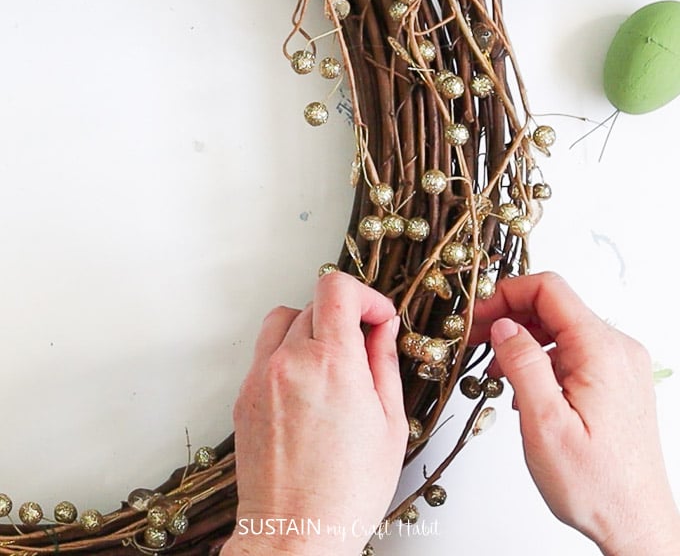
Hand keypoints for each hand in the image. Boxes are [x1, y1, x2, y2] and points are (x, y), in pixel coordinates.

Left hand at [222, 272, 406, 555]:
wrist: (295, 533)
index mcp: (332, 363)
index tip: (377, 317)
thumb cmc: (346, 491)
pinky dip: (288, 353)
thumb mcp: (389, 423)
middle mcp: (290, 361)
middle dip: (345, 317)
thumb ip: (385, 362)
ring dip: (312, 328)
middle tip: (362, 348)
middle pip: (315, 304)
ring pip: (285, 320)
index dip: (364, 295)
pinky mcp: (245, 394)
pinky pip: (266, 351)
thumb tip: (383, 327)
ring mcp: (261, 376)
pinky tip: (307, 388)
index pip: (336, 288)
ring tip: (331, 363)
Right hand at [473, 272, 679, 555]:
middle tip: (474, 339)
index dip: (506, 294)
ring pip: (559, 328)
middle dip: (508, 316)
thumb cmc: (596, 484)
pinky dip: (540, 358)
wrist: (636, 524)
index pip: (548, 289)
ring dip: (521, 339)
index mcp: (601, 350)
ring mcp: (618, 365)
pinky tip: (521, 385)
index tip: (478, 315)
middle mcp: (616, 350)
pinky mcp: (614, 381)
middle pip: (553, 305)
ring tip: (493, 367)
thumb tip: (503, 325)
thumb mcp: (545, 423)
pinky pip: (570, 351)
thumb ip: (523, 364)